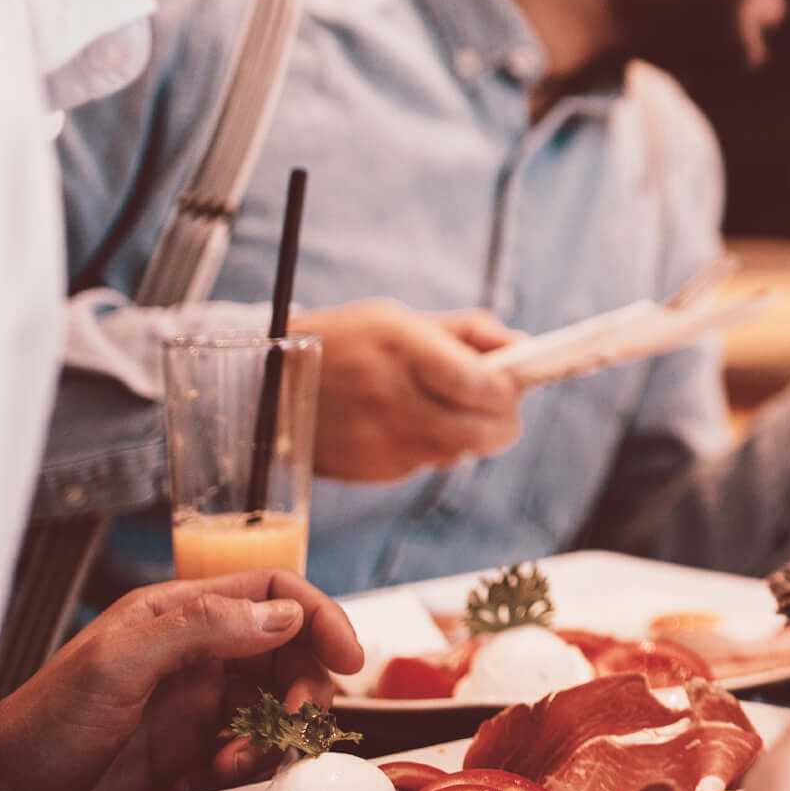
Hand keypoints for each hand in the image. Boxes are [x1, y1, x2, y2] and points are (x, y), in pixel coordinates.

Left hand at [0, 572, 363, 790]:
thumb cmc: (32, 733)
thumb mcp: (117, 664)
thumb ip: (202, 627)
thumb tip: (282, 615)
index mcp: (174, 615)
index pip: (272, 594)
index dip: (318, 618)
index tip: (348, 656)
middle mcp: (190, 656)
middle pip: (287, 651)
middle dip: (304, 685)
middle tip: (294, 721)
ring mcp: (188, 708)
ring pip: (273, 706)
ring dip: (275, 735)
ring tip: (239, 761)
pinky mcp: (184, 757)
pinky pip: (247, 754)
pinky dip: (248, 768)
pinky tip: (212, 780)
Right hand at [293, 298, 523, 482]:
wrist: (266, 386)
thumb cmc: (346, 342)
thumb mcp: (401, 320)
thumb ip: (468, 333)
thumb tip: (523, 349)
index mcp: (401, 348)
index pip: (480, 386)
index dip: (509, 391)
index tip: (514, 384)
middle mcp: (390, 398)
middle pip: (478, 432)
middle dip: (504, 424)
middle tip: (503, 411)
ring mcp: (377, 440)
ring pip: (455, 453)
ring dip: (468, 437)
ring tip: (452, 411)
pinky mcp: (368, 471)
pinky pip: (422, 465)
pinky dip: (431, 448)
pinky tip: (410, 426)